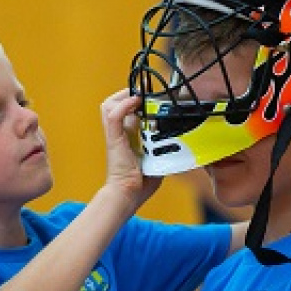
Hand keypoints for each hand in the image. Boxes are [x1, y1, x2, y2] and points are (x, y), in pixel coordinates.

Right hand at [100, 90, 161, 207]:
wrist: (127, 195)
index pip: (125, 111)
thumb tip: (183, 144)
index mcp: (127, 137)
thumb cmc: (140, 184)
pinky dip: (124, 105)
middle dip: (127, 94)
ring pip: (108, 105)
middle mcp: (118, 134)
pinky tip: (136, 101)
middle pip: (112, 104)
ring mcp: (114, 136)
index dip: (134, 101)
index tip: (150, 97)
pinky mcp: (113, 139)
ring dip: (123, 96)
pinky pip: (113, 115)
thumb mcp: (158, 161)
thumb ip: (166, 150)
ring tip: (138, 96)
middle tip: (144, 94)